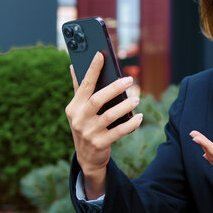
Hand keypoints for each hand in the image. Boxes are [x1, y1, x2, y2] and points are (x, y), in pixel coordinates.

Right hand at [65, 52, 143, 198]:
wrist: (87, 158)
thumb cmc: (86, 126)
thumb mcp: (79, 109)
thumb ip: (79, 89)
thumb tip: (74, 65)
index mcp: (73, 107)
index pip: (84, 85)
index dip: (92, 70)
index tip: (100, 54)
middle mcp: (79, 119)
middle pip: (98, 99)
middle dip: (114, 88)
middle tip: (130, 79)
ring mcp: (89, 133)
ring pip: (110, 116)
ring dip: (125, 106)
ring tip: (137, 98)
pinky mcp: (100, 144)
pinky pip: (119, 132)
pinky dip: (131, 124)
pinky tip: (139, 117)